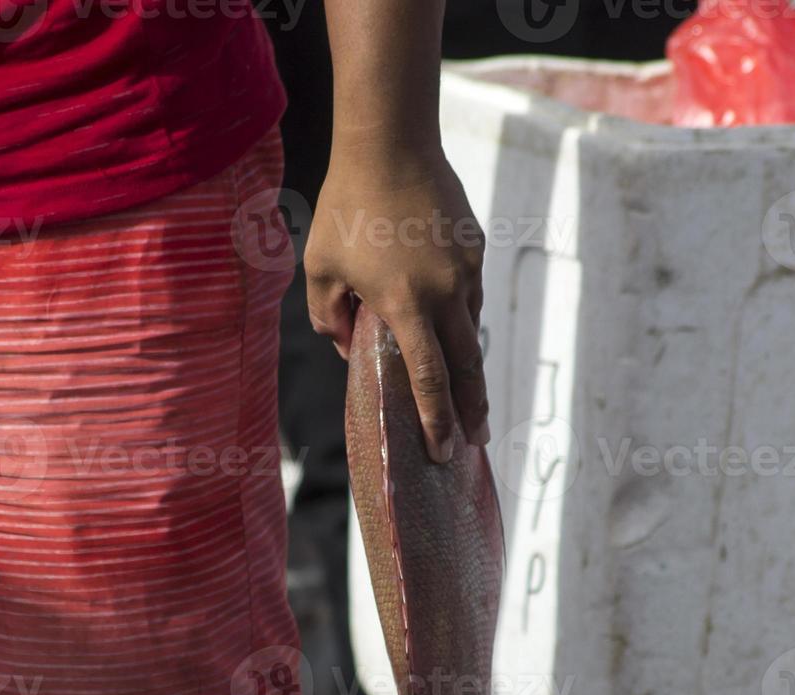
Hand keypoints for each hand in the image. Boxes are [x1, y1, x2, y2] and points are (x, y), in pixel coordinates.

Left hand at [305, 142, 487, 464]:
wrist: (392, 143)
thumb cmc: (346, 207)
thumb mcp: (319, 267)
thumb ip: (326, 317)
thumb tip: (345, 347)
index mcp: (406, 305)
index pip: (429, 379)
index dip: (437, 420)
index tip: (444, 451)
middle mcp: (446, 294)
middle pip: (467, 367)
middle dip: (471, 409)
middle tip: (476, 439)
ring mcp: (467, 269)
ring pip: (470, 329)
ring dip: (466, 362)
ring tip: (463, 392)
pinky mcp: (475, 247)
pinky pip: (468, 294)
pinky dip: (459, 317)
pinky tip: (447, 323)